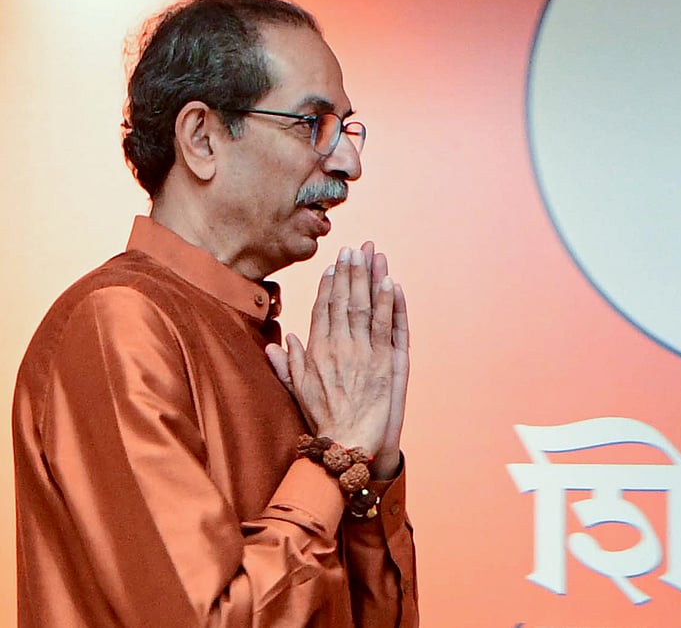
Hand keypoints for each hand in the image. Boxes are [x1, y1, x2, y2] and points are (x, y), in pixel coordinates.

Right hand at [266, 243, 408, 477]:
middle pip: (345, 301)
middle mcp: (339, 347)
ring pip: (366, 307)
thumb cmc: (323, 420)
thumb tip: (277, 343)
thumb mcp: (298, 390)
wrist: (347, 443)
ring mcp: (363, 352)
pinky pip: (387, 326)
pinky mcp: (385, 361)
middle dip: (349, 272)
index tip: (333, 266)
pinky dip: (389, 303)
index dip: (329, 285)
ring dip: (369, 279)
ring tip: (371, 255)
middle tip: (353, 248)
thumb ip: (288, 364)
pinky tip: (390, 283)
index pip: (323, 310)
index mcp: (317, 351)